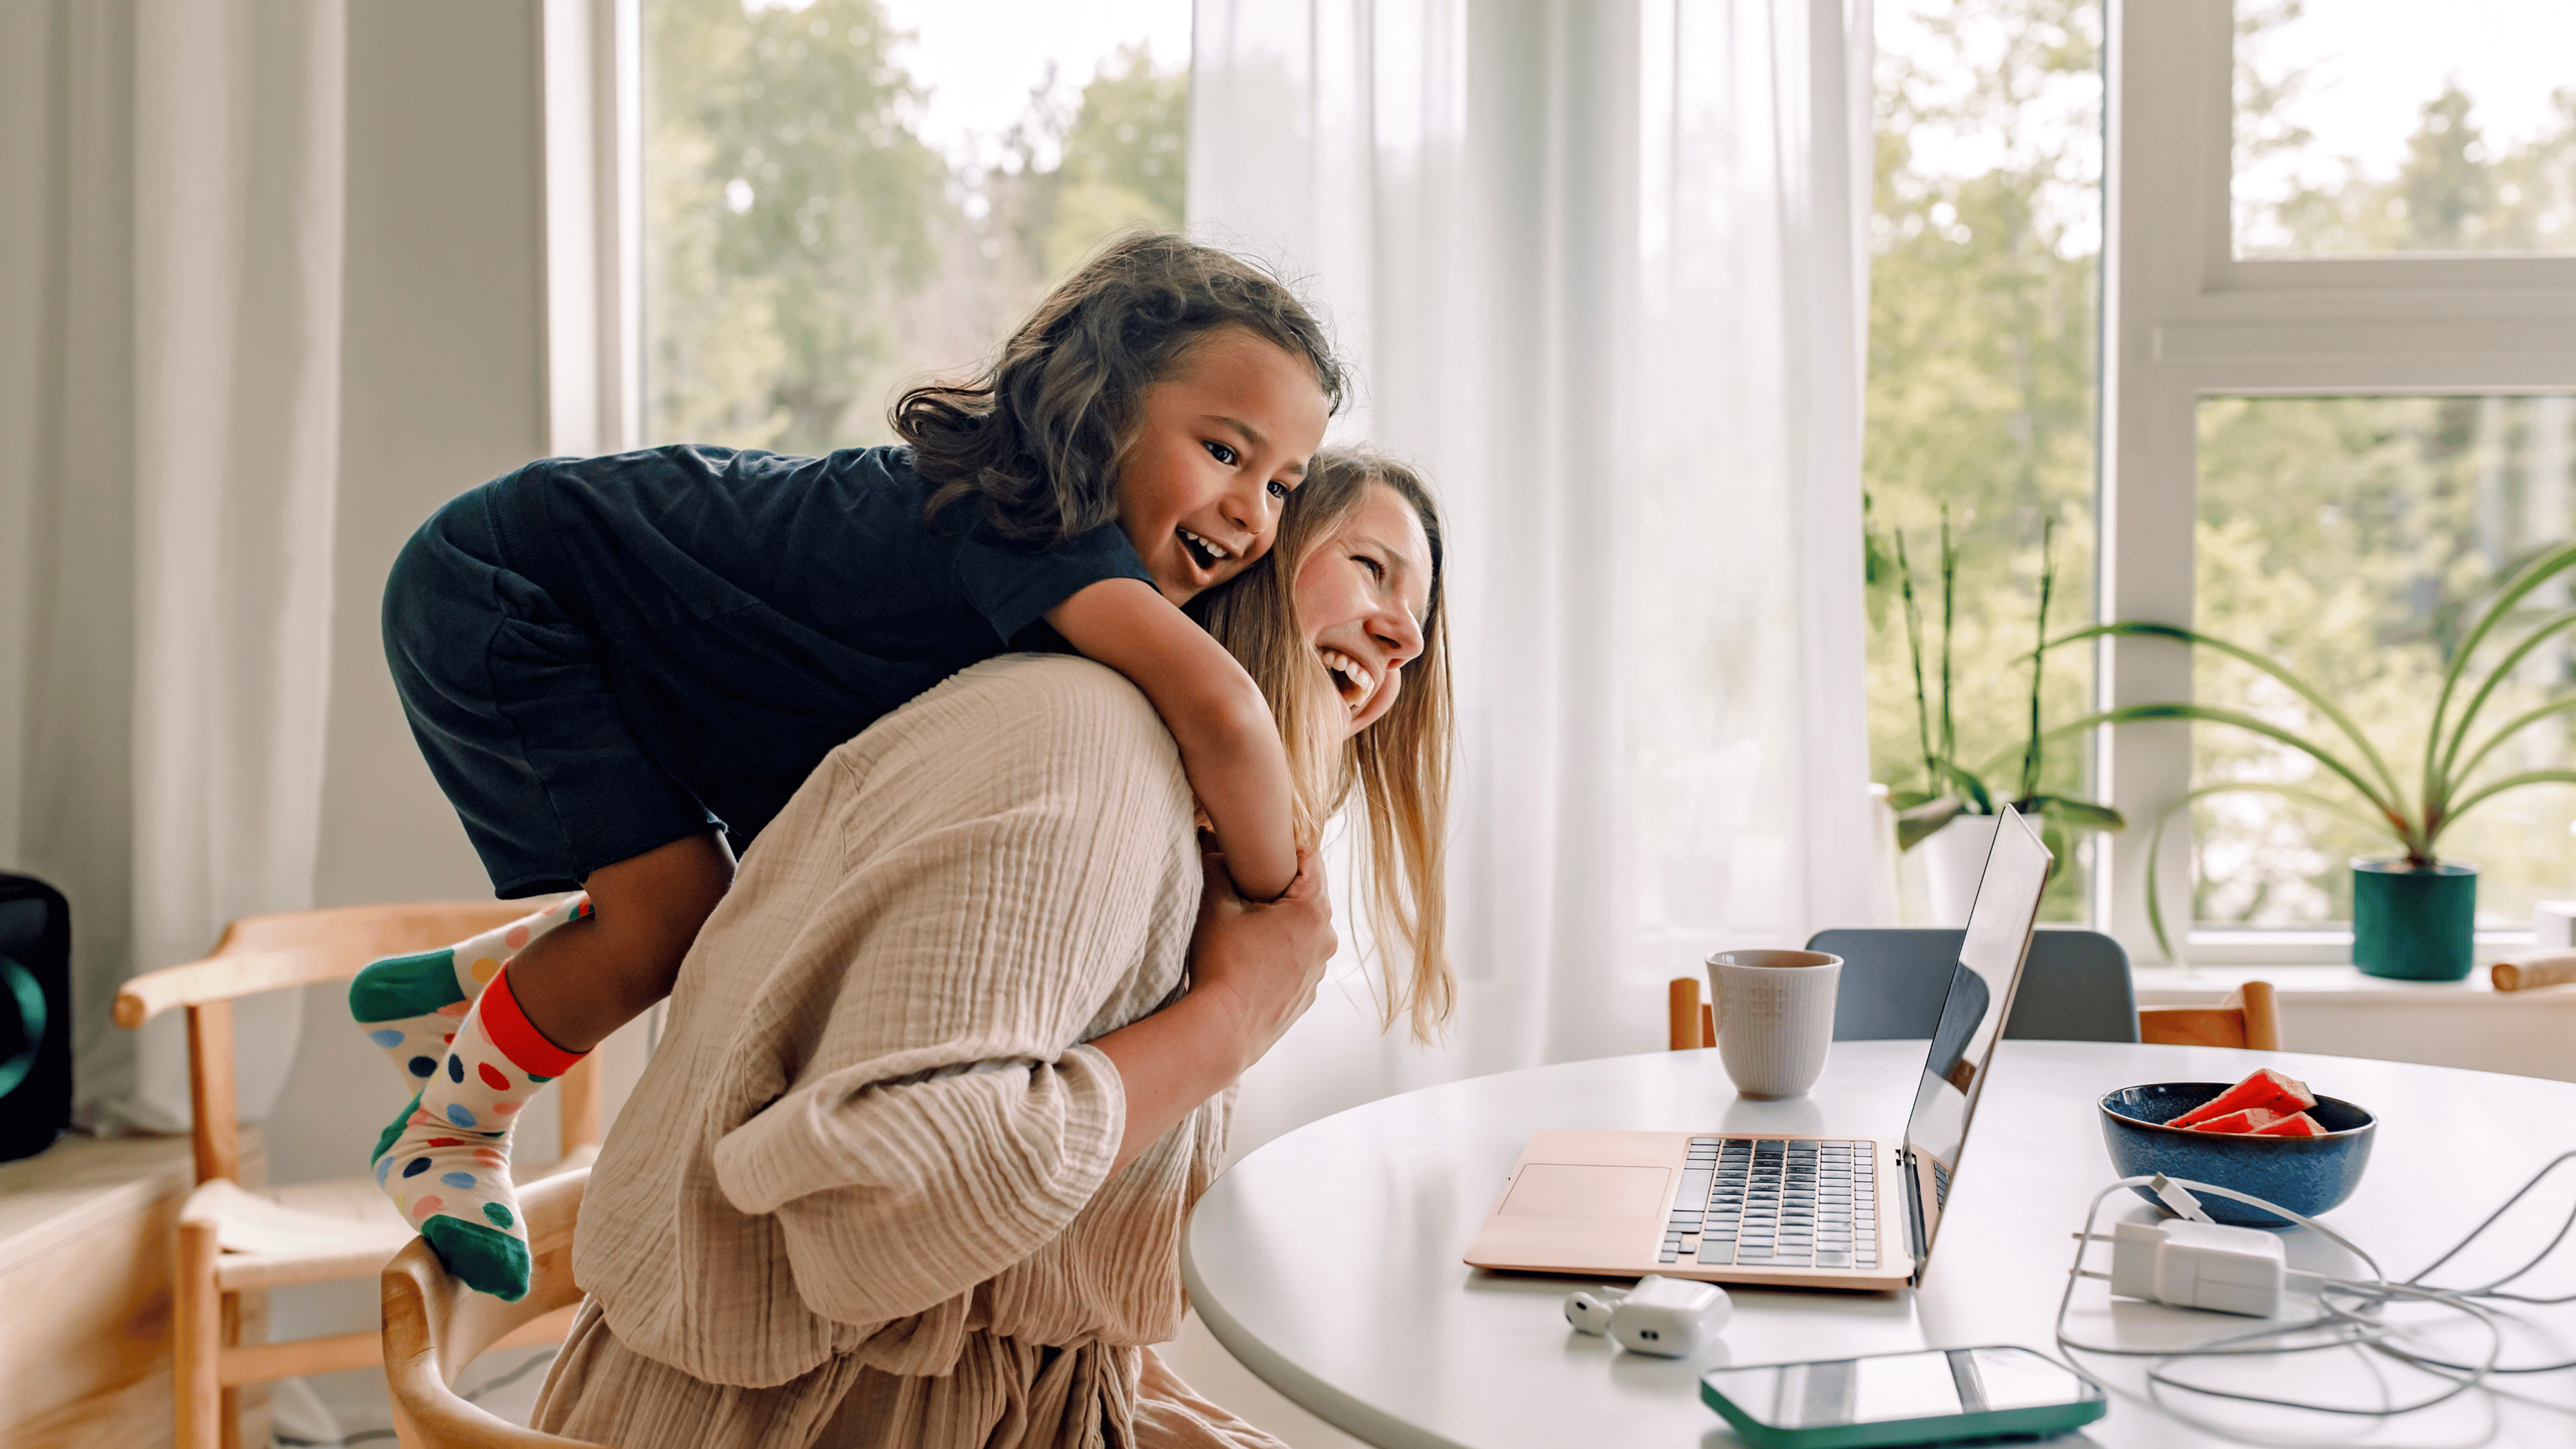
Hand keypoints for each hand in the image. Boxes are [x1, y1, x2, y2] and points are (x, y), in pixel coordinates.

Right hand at [1187, 845, 1335, 1068]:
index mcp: (1313, 911)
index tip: (1256, 851)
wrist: (1222, 1030)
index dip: (1282, 849)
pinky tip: (1250, 958)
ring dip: (1281, 920)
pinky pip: (1299, 958)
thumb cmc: (1220, 964)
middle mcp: (1326, 939)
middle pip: (1309, 894)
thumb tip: (1208, 837)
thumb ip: (1215, 864)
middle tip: (1244, 884)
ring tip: (1246, 924)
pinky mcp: (1307, 993)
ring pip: (1304, 928)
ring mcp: (1319, 970)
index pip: (1309, 858)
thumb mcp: (1215, 906)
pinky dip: (1281, 951)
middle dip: (1279, 885)